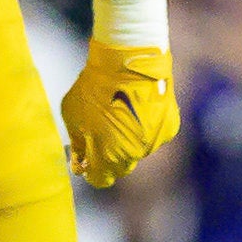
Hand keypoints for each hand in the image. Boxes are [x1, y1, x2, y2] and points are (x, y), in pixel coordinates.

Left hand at [62, 39, 179, 188]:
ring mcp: (154, 142)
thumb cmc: (94, 88)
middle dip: (109, 156)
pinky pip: (154, 135)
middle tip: (101, 133)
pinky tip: (138, 107)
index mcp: (108, 157)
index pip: (100, 179)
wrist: (128, 62)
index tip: (86, 159)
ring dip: (129, 140)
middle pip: (120, 167)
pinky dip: (146, 127)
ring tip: (121, 112)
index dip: (91, 171)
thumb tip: (80, 160)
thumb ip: (77, 142)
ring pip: (138, 150)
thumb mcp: (72, 114)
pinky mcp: (169, 128)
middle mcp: (134, 155)